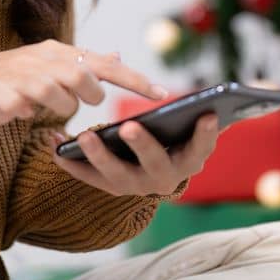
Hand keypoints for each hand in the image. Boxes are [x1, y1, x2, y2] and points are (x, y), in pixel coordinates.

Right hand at [0, 43, 167, 129]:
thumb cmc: (17, 77)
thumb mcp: (53, 67)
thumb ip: (84, 65)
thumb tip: (116, 56)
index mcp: (59, 53)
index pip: (104, 65)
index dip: (133, 79)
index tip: (162, 94)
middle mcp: (42, 58)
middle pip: (80, 74)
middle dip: (88, 95)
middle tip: (84, 104)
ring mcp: (18, 74)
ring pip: (51, 90)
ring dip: (57, 107)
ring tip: (45, 110)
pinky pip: (17, 104)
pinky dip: (23, 112)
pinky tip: (20, 113)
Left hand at [49, 112, 219, 197]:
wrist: (151, 172)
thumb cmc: (174, 138)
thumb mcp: (188, 124)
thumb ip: (200, 107)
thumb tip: (225, 92)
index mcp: (189, 160)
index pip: (201, 149)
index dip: (207, 134)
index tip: (210, 114)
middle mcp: (164, 179)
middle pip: (155, 164)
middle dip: (143, 145)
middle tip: (129, 126)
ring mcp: (135, 186)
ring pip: (117, 176)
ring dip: (99, 156)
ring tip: (82, 135)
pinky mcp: (108, 188)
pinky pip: (88, 177)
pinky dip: (70, 162)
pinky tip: (54, 145)